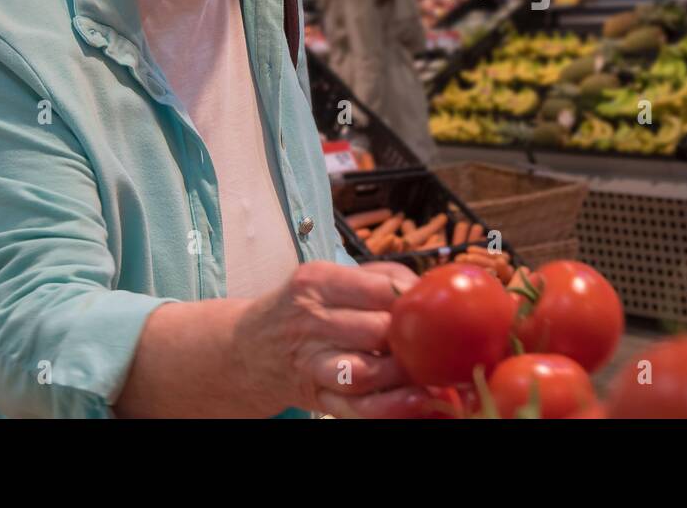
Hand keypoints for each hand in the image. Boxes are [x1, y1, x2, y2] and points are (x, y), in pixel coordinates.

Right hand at [231, 260, 426, 417]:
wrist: (247, 347)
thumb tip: (429, 289)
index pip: (379, 288)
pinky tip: (418, 403)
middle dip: (413, 340)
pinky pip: (355, 408)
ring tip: (433, 373)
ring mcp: (310, 361)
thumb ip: (377, 277)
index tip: (435, 309)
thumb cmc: (301, 307)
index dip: (414, 301)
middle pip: (376, 331)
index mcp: (318, 282)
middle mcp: (311, 320)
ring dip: (404, 375)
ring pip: (364, 372)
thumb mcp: (328, 279)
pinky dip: (389, 408)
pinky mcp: (315, 396)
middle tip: (440, 343)